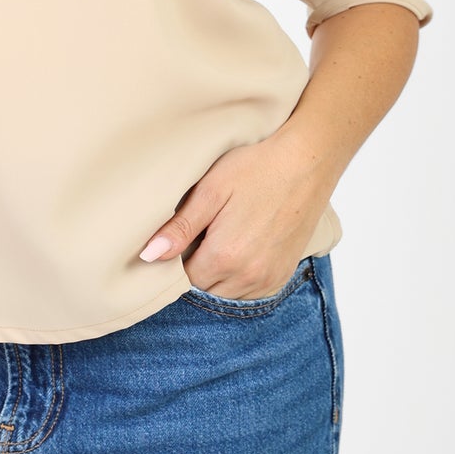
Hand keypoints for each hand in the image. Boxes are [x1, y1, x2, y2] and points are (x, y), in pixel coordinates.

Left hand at [138, 130, 337, 298]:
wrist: (306, 161)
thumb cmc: (255, 167)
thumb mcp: (211, 190)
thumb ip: (180, 227)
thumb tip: (148, 256)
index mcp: (224, 256)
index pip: (184, 277)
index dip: (179, 255)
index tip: (185, 232)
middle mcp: (248, 277)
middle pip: (205, 287)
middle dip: (198, 265)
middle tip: (204, 229)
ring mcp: (269, 279)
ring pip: (227, 292)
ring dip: (218, 273)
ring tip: (224, 234)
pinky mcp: (283, 275)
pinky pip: (250, 291)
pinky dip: (240, 276)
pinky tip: (242, 245)